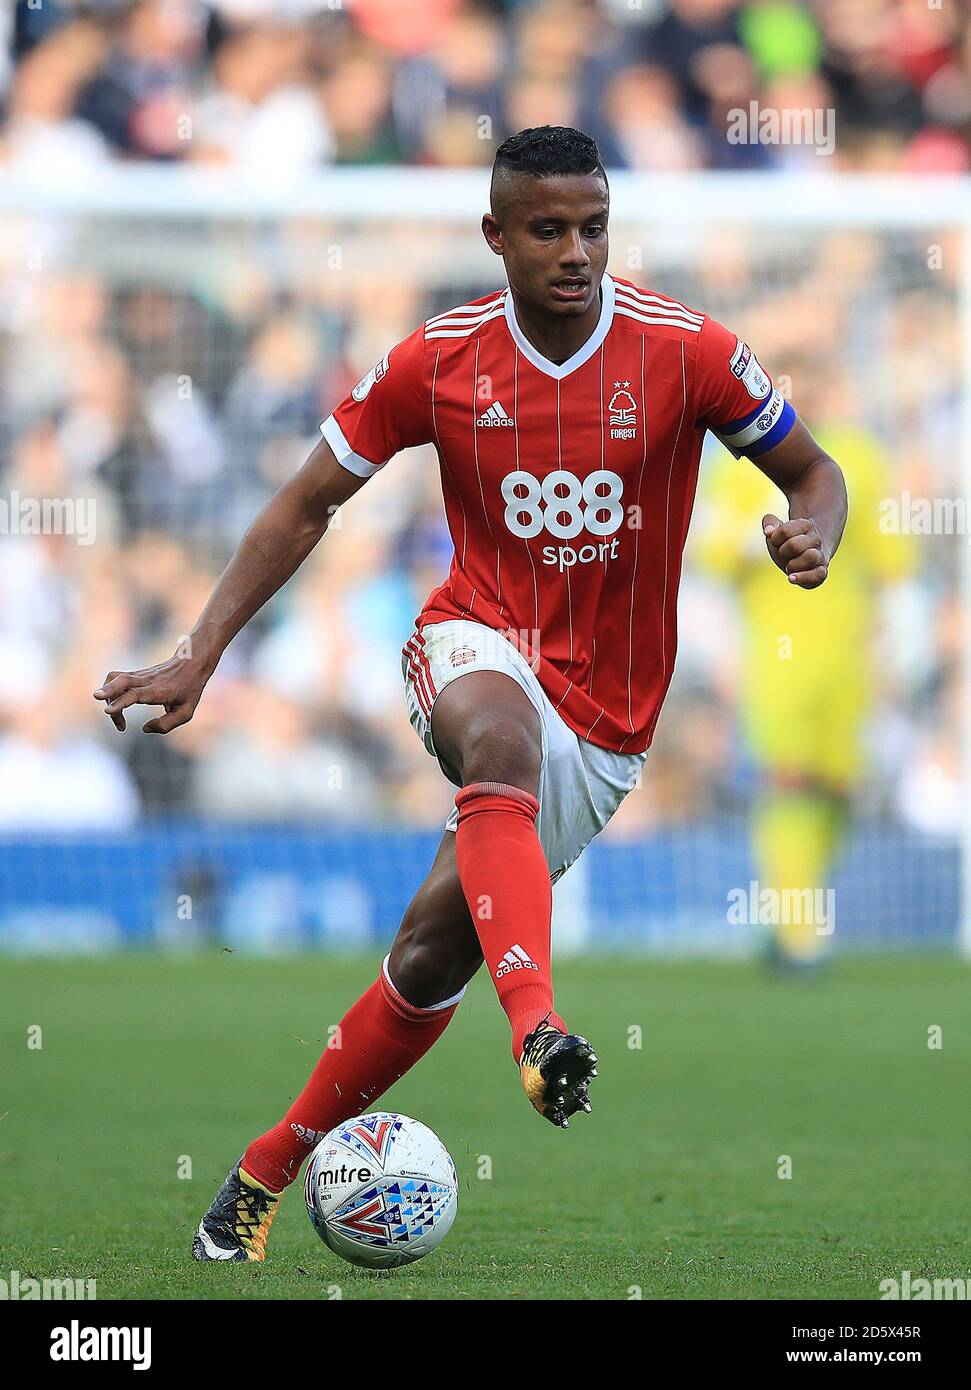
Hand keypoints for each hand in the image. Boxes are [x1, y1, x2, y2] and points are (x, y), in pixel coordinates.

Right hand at [93, 651, 211, 733]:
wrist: (192, 663)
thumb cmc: (190, 690)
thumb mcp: (186, 712)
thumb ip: (166, 724)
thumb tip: (145, 728)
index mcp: (159, 690)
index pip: (136, 694)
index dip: (120, 702)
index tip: (108, 711)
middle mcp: (147, 680)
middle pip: (122, 681)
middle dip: (107, 691)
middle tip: (99, 702)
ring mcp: (140, 675)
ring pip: (116, 677)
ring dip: (107, 692)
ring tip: (111, 712)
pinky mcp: (136, 674)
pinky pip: (117, 678)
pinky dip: (110, 690)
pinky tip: (115, 704)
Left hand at [762, 514, 829, 588]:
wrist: (804, 554)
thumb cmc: (787, 541)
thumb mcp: (777, 530)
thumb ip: (769, 522)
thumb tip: (768, 532)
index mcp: (806, 525)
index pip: (786, 531)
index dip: (775, 538)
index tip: (776, 542)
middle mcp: (816, 540)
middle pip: (795, 545)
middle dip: (783, 552)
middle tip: (783, 554)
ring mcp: (819, 556)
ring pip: (810, 557)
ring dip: (792, 564)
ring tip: (788, 566)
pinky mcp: (820, 572)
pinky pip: (819, 575)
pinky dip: (804, 577)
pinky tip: (791, 578)